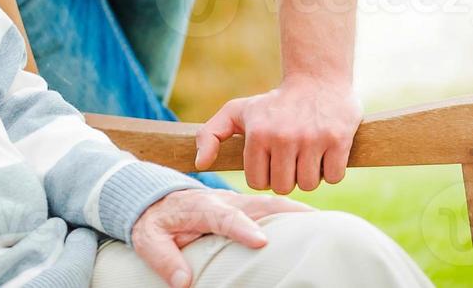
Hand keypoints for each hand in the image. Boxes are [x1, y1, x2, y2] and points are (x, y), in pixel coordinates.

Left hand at [131, 188, 312, 286]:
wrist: (152, 197)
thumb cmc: (153, 221)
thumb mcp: (147, 239)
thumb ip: (164, 259)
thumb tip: (184, 283)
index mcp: (199, 207)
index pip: (224, 217)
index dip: (242, 228)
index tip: (261, 242)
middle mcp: (223, 201)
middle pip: (258, 205)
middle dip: (286, 213)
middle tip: (316, 225)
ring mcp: (237, 202)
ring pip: (271, 204)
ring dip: (297, 212)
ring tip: (327, 225)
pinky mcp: (246, 207)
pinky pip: (273, 209)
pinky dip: (295, 214)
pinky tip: (316, 224)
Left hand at [195, 77, 360, 193]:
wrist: (316, 80)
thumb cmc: (272, 104)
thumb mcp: (235, 112)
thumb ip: (210, 135)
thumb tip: (200, 164)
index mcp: (257, 134)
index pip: (257, 182)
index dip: (263, 176)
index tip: (269, 161)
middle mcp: (283, 137)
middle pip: (283, 186)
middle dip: (286, 178)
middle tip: (289, 159)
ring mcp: (312, 139)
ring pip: (309, 184)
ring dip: (309, 176)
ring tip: (306, 155)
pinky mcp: (338, 140)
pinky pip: (334, 177)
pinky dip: (331, 171)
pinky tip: (324, 153)